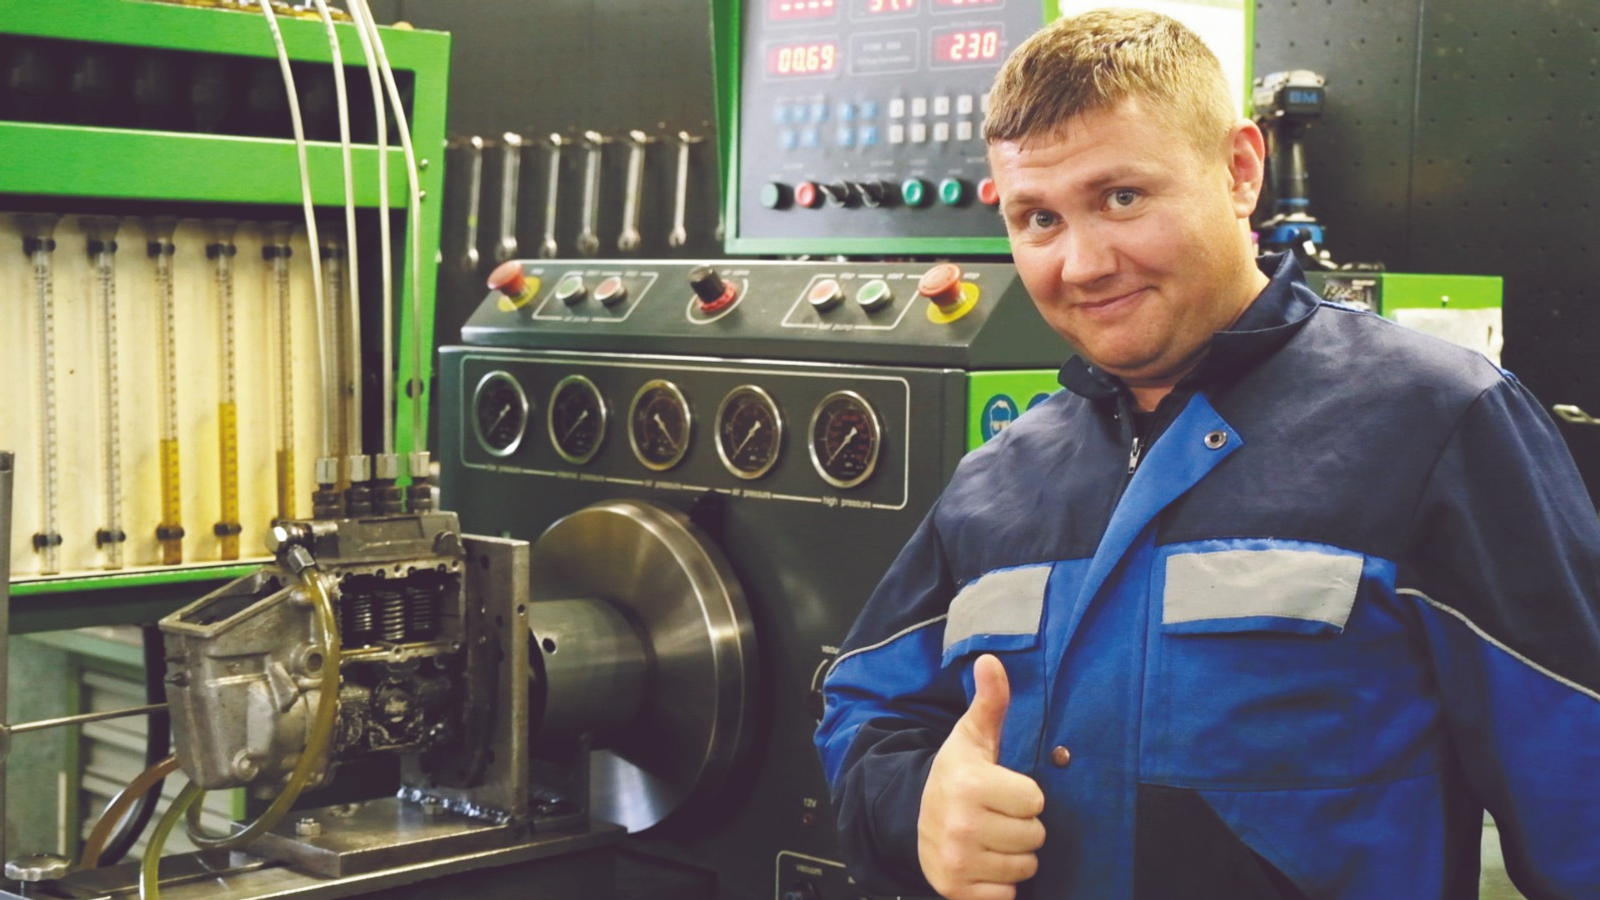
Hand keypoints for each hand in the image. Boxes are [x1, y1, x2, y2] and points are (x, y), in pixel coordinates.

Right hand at [918, 654, 1046, 899]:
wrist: (910, 819)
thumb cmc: (954, 777)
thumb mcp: (971, 738)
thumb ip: (990, 702)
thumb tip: (991, 660)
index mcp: (969, 785)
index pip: (1035, 800)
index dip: (1024, 795)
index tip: (1003, 790)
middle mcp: (961, 826)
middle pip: (1034, 836)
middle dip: (1022, 827)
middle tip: (998, 815)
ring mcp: (958, 861)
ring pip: (1025, 867)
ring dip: (1014, 855)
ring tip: (992, 837)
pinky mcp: (956, 890)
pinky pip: (1006, 895)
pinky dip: (1000, 883)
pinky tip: (984, 862)